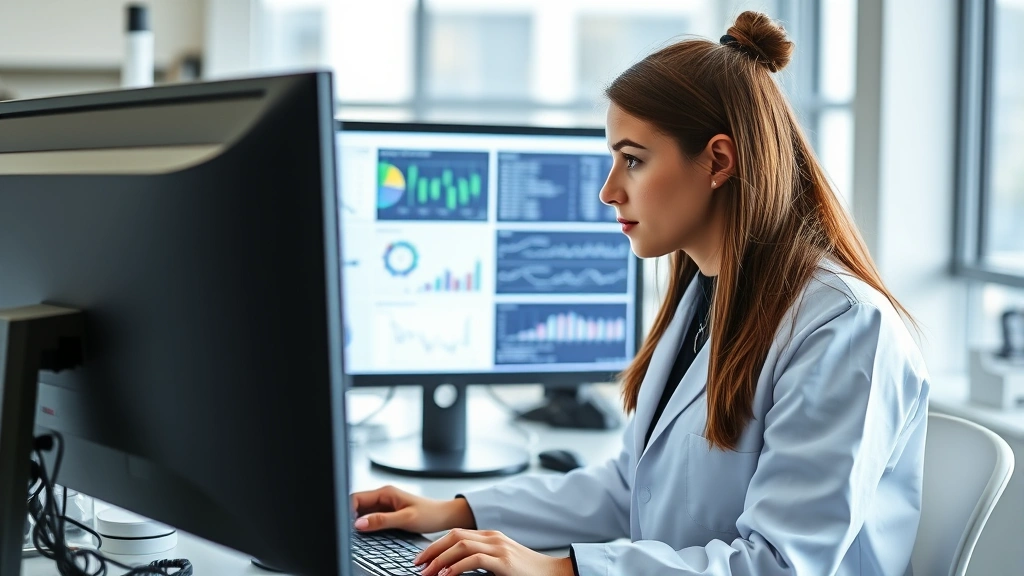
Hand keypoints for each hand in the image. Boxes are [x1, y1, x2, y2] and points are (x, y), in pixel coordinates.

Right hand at [350, 485, 475, 533]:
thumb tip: (359, 523)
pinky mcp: (388, 513)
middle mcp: (382, 497)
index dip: (348, 511)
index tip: (348, 525)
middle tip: (350, 532)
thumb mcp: (405, 519)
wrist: (444, 516)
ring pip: (362, 513)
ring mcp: (384, 505)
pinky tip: (368, 533)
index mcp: (385, 492)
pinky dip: (367, 525)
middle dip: (351, 517)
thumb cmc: (430, 514)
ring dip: (359, 522)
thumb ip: (381, 521)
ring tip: (359, 534)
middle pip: (356, 505)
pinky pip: (371, 518)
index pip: (356, 498)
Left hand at [413, 528, 574, 575]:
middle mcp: (493, 538)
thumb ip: (480, 561)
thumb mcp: (500, 562)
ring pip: (460, 545)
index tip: (422, 559)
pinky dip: (455, 567)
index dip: (436, 545)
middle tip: (418, 565)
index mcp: (491, 536)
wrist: (553, 574)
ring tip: (427, 573)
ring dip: (439, 560)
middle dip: (432, 550)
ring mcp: (499, 548)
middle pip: (454, 536)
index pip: (456, 534)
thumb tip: (453, 570)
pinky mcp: (503, 562)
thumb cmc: (526, 572)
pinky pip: (474, 560)